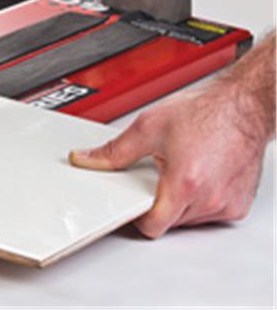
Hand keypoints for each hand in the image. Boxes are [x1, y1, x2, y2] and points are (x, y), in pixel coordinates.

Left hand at [69, 34, 274, 237]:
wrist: (244, 105)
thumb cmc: (206, 112)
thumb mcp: (149, 127)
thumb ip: (114, 151)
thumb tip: (88, 159)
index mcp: (184, 184)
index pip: (152, 226)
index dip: (136, 216)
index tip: (130, 204)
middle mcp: (209, 199)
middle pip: (169, 221)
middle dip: (158, 202)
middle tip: (157, 174)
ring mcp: (227, 204)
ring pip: (189, 220)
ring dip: (180, 201)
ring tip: (180, 169)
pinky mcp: (239, 204)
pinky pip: (211, 213)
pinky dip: (201, 199)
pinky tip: (199, 174)